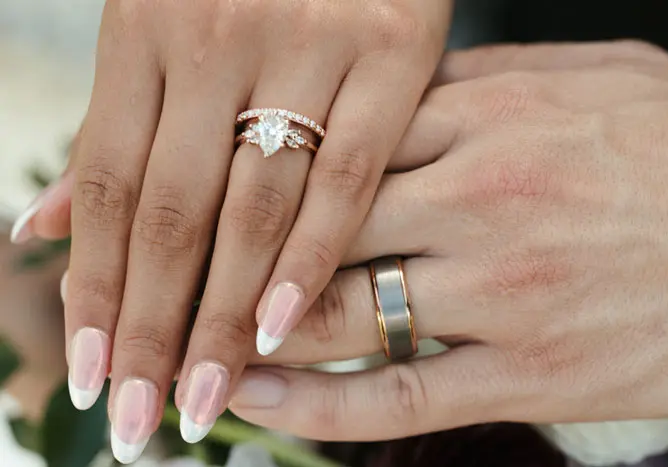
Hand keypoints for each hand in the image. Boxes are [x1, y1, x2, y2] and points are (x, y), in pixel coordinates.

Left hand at [10, 0, 451, 460]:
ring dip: (224, 314)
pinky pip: (348, 174)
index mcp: (145, 30)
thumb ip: (114, 127)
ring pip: (252, 207)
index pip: (106, 187)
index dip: (93, 288)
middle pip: (170, 214)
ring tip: (202, 396)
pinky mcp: (393, 52)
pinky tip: (286, 327)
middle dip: (149, 328)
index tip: (91, 372)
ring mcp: (307, 47)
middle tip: (139, 418)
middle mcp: (214, 40)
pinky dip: (315, 254)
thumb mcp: (158, 26)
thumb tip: (38, 227)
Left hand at [227, 42, 667, 439]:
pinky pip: (401, 395)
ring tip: (193, 339)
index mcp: (501, 112)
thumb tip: (416, 84)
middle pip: (320, 220)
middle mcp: (489, 196)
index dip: (270, 161)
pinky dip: (317, 407)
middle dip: (238, 245)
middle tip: (177, 267)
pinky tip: (255, 402)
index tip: (224, 180)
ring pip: (342, 309)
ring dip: (254, 327)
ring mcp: (507, 290)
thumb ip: (500, 77)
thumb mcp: (607, 77)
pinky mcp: (535, 372)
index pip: (344, 137)